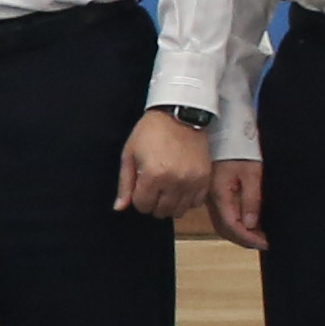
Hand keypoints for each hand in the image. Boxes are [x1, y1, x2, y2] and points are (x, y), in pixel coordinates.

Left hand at [115, 111, 219, 227]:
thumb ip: (125, 183)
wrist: (179, 114)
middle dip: (153, 203)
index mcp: (153, 175)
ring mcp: (192, 181)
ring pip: (179, 211)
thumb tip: (119, 208)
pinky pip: (196, 203)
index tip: (141, 187)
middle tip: (153, 188)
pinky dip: (187, 200)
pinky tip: (180, 187)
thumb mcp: (130, 154)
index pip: (143, 206)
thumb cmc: (151, 132)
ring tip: (167, 188)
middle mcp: (174, 181)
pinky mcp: (205, 179)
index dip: (139, 199)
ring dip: (170, 204)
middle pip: (161, 211)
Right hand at [210, 155, 266, 249]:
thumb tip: (250, 223)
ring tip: (258, 235)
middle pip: (225, 229)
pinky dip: (235, 223)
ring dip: (240, 232)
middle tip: (263, 243)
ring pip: (223, 223)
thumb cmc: (239, 146)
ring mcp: (211, 195)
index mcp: (220, 194)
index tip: (265, 243)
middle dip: (244, 239)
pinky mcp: (214, 191)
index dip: (249, 238)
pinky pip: (222, 213)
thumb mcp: (252, 173)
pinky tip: (248, 221)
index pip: (233, 226)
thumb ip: (251, 200)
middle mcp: (211, 198)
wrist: (226, 128)